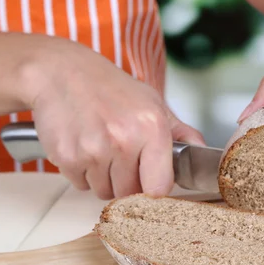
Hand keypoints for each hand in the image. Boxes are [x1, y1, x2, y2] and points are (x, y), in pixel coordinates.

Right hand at [25, 38, 203, 199]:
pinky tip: (83, 145)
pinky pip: (80, 185)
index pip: (159, 188)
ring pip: (104, 192)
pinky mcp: (67, 157)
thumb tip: (202, 151)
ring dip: (103, 178)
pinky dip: (82, 173)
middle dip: (126, 181)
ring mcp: (94, 151)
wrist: (60, 72)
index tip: (150, 178)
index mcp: (151, 128)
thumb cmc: (110, 87)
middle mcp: (124, 141)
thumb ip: (180, 132)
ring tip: (100, 147)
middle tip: (120, 154)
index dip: (154, 186)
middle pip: (129, 193)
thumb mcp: (152, 102)